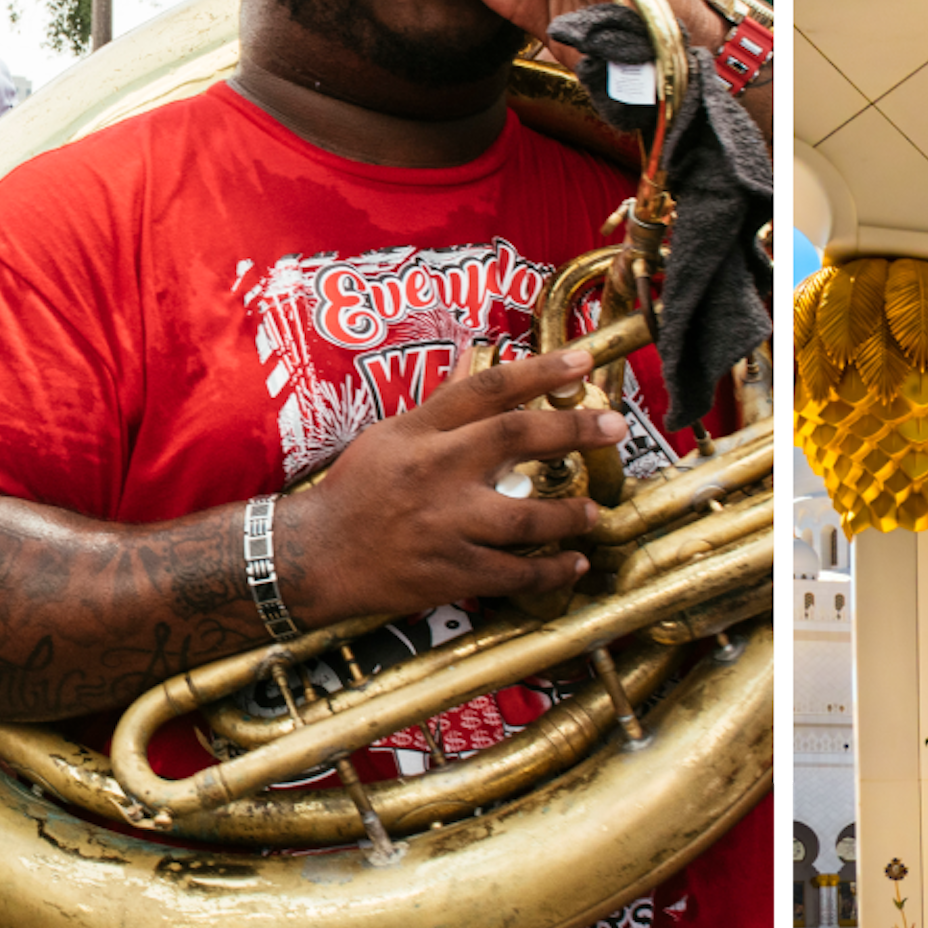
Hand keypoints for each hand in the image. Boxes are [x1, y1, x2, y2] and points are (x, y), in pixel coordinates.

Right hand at [268, 347, 631, 625]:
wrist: (313, 556)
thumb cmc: (356, 490)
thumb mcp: (391, 434)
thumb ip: (443, 401)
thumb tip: (474, 354)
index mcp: (422, 432)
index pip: (487, 389)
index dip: (540, 371)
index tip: (583, 362)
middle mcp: (435, 471)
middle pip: (515, 437)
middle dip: (573, 429)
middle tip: (615, 427)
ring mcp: (443, 524)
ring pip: (525, 516)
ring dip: (570, 514)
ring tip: (593, 512)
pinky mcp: (449, 571)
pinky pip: (514, 573)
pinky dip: (551, 571)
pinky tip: (575, 563)